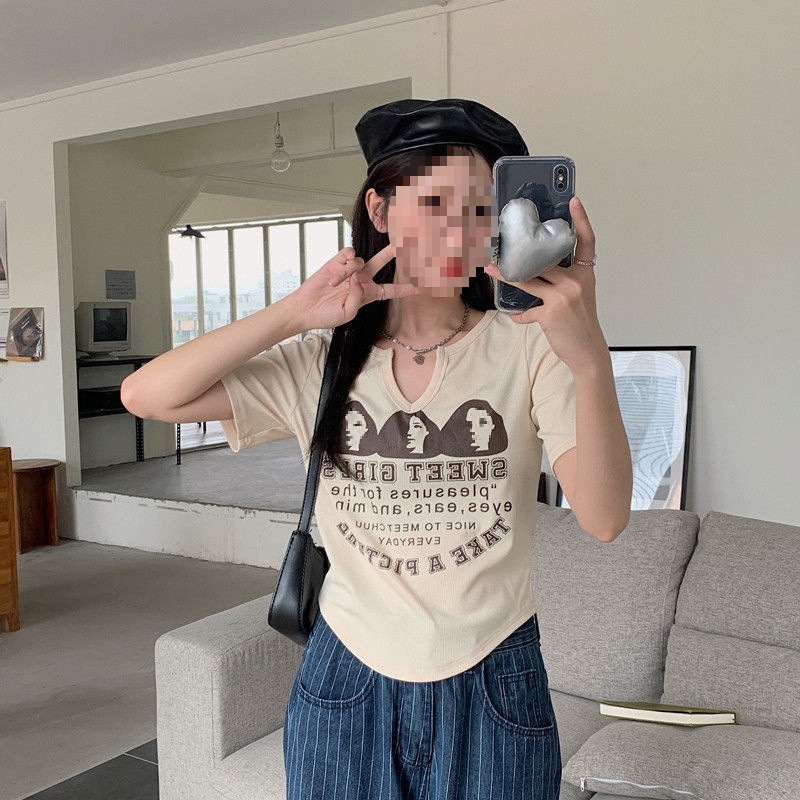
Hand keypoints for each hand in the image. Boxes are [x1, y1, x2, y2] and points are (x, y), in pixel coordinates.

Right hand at [287, 244, 422, 330]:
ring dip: (348, 272)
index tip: (425, 285)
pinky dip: (343, 264)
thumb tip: (358, 276)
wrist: (306, 308)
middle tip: (408, 239)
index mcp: (369, 294)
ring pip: (361, 260)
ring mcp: (351, 268)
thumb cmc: (327, 315)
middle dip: (395, 251)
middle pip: (384, 262)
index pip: (393, 290)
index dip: (408, 288)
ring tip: (334, 285)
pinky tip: (334, 274)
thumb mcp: (348, 313)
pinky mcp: (337, 260)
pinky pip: (349, 254)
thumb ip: (358, 297)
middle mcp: (363, 279)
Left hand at [485, 196, 608, 372]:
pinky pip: (526, 310)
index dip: (581, 220)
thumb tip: (535, 270)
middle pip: (544, 260)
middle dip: (522, 255)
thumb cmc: (580, 322)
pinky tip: (516, 317)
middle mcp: (575, 281)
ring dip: (507, 276)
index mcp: (584, 274)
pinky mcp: (550, 313)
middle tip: (503, 245)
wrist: (587, 350)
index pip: (586, 241)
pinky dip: (519, 315)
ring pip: (528, 280)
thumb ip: (562, 280)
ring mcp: (563, 296)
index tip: (574, 201)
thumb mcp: (578, 295)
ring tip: (492, 269)